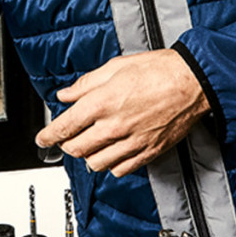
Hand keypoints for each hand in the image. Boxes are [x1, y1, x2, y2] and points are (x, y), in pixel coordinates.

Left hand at [35, 49, 208, 176]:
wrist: (193, 82)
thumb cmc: (159, 70)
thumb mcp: (115, 67)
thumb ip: (86, 84)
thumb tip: (66, 93)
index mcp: (102, 102)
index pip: (65, 126)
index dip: (48, 135)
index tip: (42, 139)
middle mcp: (114, 126)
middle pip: (77, 149)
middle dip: (67, 145)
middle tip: (67, 138)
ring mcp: (132, 142)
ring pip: (96, 163)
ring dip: (88, 156)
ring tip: (90, 145)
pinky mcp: (148, 152)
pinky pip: (121, 169)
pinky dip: (111, 165)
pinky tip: (112, 153)